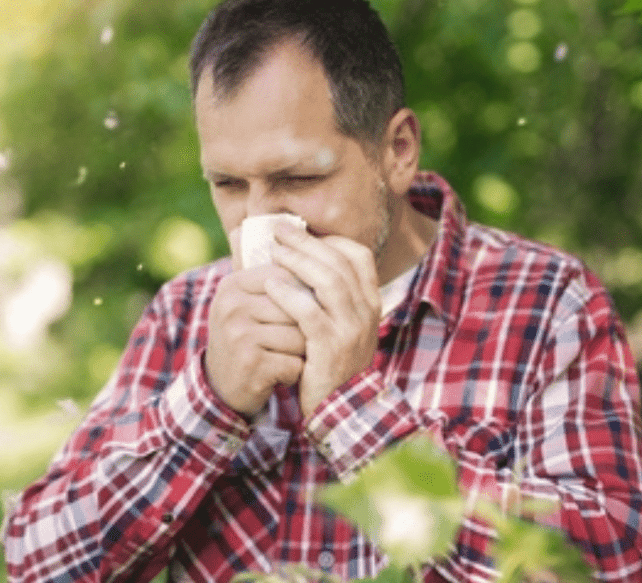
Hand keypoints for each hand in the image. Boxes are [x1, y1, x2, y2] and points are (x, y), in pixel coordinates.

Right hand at [205, 232, 306, 417]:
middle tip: (305, 338)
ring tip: (292, 356)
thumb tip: (271, 224)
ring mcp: (239, 335)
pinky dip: (296, 372)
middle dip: (308, 325)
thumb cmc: (245, 337)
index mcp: (234, 284)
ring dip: (305, 351)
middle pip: (297, 306)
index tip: (309, 310)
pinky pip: (294, 362)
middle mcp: (232, 305)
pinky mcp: (250, 364)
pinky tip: (284, 374)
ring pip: (300, 335)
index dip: (306, 295)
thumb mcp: (245, 300)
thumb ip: (261, 267)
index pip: (287, 276)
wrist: (221, 387)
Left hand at [265, 222, 380, 417]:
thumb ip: (323, 295)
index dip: (331, 240)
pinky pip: (310, 312)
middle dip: (307, 242)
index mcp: (370, 303)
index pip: (359, 257)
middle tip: (279, 230)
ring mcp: (351, 330)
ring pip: (328, 281)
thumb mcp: (336, 325)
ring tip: (273, 252)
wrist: (336, 409)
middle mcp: (367, 313)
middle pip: (339, 262)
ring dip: (298, 261)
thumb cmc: (327, 361)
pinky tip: (271, 285)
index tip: (304, 234)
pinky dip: (289, 294)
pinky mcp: (330, 348)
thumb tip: (293, 256)